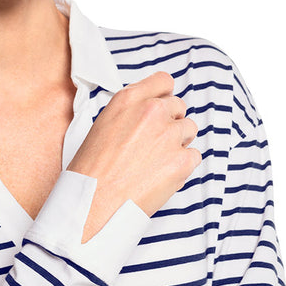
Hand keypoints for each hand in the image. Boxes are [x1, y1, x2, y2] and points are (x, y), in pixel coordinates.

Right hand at [67, 71, 200, 239]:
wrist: (93, 204)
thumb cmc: (91, 171)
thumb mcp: (102, 126)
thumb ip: (129, 113)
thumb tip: (147, 114)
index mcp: (129, 100)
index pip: (163, 81)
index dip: (164, 95)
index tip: (161, 107)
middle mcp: (152, 111)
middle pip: (178, 106)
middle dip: (170, 123)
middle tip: (154, 144)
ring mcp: (169, 135)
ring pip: (189, 129)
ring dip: (178, 143)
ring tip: (155, 162)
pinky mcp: (182, 160)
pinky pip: (194, 155)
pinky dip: (182, 165)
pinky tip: (162, 175)